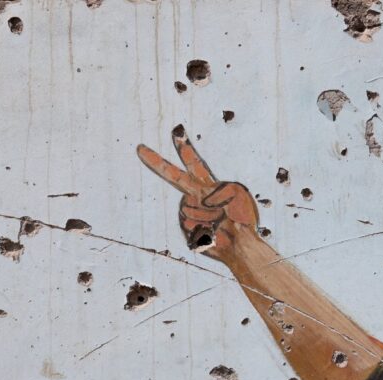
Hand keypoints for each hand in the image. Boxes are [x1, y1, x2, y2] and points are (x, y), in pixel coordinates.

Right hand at [137, 125, 258, 261]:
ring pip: (189, 206)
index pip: (194, 163)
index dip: (185, 147)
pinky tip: (214, 233)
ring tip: (221, 222)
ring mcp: (188, 213)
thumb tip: (203, 199)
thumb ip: (222, 188)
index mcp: (207, 185)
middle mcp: (194, 196)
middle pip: (173, 176)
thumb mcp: (239, 195)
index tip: (176, 131)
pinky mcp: (186, 230)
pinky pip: (190, 223)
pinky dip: (205, 228)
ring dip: (209, 215)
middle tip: (140, 148)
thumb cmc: (243, 219)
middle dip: (156, 161)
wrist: (241, 245)